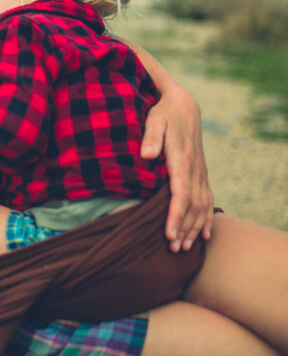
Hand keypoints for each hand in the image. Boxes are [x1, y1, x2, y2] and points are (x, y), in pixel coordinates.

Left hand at [141, 87, 213, 252]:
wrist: (183, 106)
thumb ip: (150, 136)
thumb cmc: (163, 113)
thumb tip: (147, 155)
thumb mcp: (154, 120)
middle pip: (192, 207)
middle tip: (173, 249)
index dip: (175, 216)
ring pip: (202, 206)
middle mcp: (195, 170)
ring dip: (194, 228)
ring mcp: (200, 173)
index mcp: (182, 161)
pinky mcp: (200, 173)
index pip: (181, 195)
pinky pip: (208, 200)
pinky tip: (204, 236)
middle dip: (183, 229)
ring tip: (184, 248)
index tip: (168, 234)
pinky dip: (207, 219)